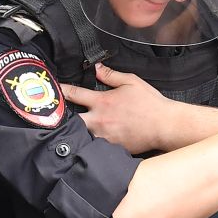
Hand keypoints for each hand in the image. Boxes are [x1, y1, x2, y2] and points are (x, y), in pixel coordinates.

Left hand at [63, 65, 182, 153]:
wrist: (164, 125)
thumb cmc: (150, 103)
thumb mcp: (131, 82)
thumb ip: (111, 75)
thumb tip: (96, 69)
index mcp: (102, 102)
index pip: (75, 94)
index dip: (62, 90)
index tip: (54, 90)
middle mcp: (99, 120)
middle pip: (71, 120)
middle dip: (62, 118)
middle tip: (57, 116)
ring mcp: (104, 136)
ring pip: (82, 135)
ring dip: (77, 131)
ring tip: (70, 130)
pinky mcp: (111, 148)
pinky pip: (95, 146)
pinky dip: (91, 143)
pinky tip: (90, 141)